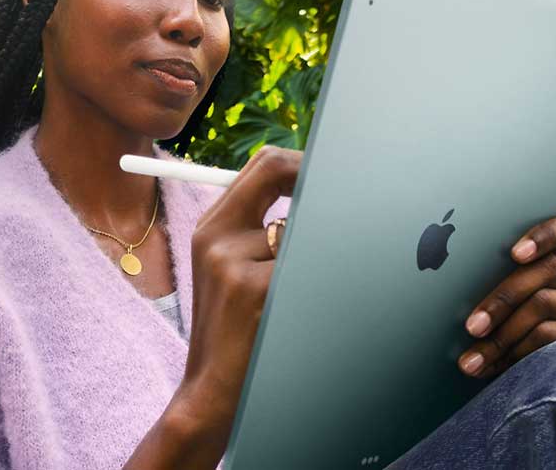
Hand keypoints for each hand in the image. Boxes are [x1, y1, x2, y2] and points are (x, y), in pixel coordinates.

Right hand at [167, 145, 301, 463]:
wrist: (210, 392)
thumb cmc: (231, 330)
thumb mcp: (227, 271)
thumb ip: (258, 227)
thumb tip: (314, 189)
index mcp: (212, 228)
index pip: (262, 165)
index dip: (301, 163)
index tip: (329, 173)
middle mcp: (217, 237)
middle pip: (277, 173)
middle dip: (316, 183)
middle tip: (345, 202)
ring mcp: (232, 262)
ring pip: (302, 228)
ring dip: (314, 253)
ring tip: (300, 290)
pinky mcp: (254, 289)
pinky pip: (306, 265)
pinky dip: (316, 283)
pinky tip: (300, 310)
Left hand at [458, 215, 555, 378]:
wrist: (515, 373)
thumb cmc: (489, 322)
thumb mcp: (486, 296)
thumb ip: (481, 279)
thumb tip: (443, 277)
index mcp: (543, 256)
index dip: (546, 235)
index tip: (516, 254)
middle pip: (544, 268)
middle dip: (501, 299)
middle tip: (471, 327)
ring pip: (541, 304)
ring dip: (501, 335)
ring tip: (472, 360)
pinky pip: (549, 337)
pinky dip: (516, 353)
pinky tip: (492, 368)